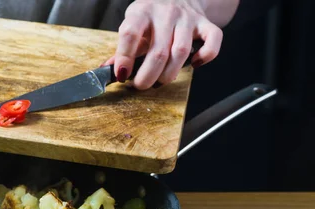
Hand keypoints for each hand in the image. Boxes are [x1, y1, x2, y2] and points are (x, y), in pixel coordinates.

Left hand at [104, 0, 227, 89]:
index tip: (121, 75)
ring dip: (169, 74)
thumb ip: (121, 50)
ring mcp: (187, 18)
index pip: (130, 34)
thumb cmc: (151, 18)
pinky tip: (194, 64)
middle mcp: (165, 13)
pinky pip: (212, 42)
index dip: (124, 57)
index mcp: (141, 12)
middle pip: (158, 51)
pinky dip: (205, 57)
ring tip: (160, 81)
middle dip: (147, 76)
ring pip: (181, 52)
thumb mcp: (133, 26)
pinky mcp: (205, 24)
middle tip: (140, 85)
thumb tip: (106, 70)